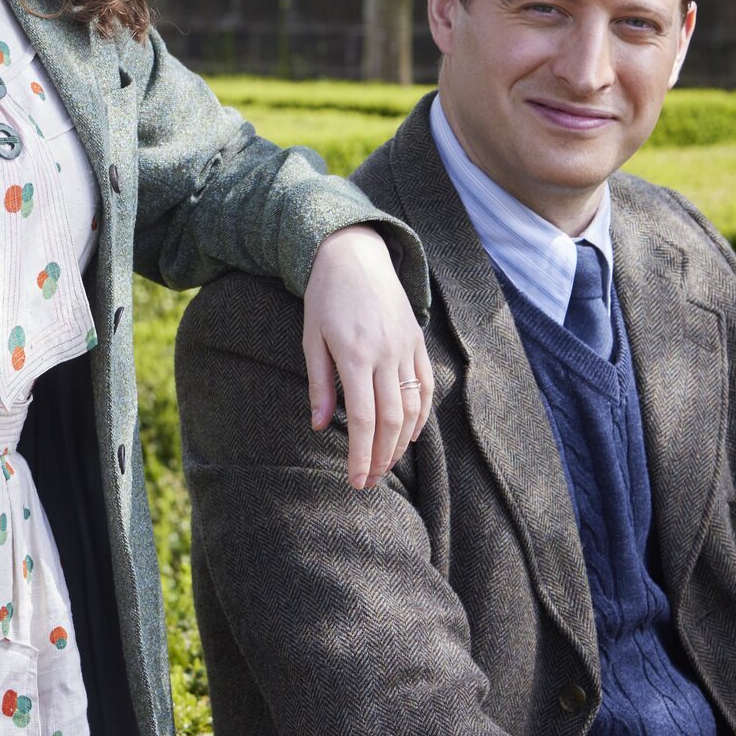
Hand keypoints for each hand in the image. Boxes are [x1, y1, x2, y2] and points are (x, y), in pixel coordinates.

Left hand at [301, 224, 432, 488]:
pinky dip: (420, 415)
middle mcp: (386, 354)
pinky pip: (425, 386)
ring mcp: (406, 348)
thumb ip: (319, 383)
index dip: (361, 455)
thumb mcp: (311, 337)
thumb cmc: (325, 296)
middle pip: (391, 420)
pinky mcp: (418, 342)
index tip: (356, 481)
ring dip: (401, 442)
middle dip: (382, 457)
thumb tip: (319, 426)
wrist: (355, 254)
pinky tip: (408, 434)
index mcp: (355, 354)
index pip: (363, 419)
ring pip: (412, 407)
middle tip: (370, 481)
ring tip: (386, 463)